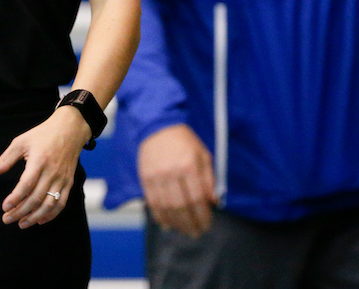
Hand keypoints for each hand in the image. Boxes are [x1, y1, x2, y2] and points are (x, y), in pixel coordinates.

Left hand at [0, 106, 88, 227]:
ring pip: (49, 204)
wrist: (70, 130)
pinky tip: (40, 220)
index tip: (4, 207)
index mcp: (39, 161)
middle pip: (36, 198)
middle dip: (20, 212)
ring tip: (21, 224)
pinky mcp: (68, 182)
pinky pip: (61, 203)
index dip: (15, 198)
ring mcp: (62, 179)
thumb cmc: (42, 135)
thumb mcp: (21, 141)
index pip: (26, 185)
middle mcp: (52, 172)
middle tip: (7, 219)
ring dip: (35, 217)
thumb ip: (6, 158)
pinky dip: (51, 214)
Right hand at [137, 123, 216, 237]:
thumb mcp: (203, 155)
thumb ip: (209, 179)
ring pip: (166, 207)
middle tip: (196, 233)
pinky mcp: (145, 177)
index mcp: (189, 166)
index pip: (197, 198)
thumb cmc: (185, 141)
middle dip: (190, 223)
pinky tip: (167, 223)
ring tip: (183, 230)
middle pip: (181, 206)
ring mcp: (156, 176)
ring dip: (176, 223)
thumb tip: (214, 202)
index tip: (207, 225)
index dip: (203, 216)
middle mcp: (171, 172)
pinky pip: (152, 201)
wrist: (158, 126)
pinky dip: (159, 216)